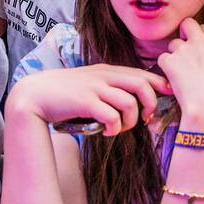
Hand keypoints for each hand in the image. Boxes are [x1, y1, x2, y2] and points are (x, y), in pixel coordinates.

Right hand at [6, 64, 171, 137]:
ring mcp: (95, 88)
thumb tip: (135, 100)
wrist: (34, 94)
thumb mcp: (92, 83)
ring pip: (129, 102)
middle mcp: (104, 76)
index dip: (159, 83)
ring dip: (131, 120)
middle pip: (141, 84)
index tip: (169, 94)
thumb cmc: (65, 92)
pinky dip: (115, 127)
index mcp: (108, 71)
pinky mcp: (85, 102)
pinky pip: (111, 116)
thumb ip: (111, 87)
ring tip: (121, 128)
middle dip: (150, 102)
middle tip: (146, 118)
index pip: (141, 73)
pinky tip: (108, 132)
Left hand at [156, 19, 203, 126]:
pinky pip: (162, 58)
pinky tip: (173, 79)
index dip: (199, 39)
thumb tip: (203, 56)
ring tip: (181, 73)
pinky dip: (165, 67)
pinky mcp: (171, 61)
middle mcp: (200, 40)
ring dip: (174, 55)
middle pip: (187, 23)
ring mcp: (184, 49)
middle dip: (183, 32)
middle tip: (184, 49)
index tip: (199, 51)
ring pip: (172, 43)